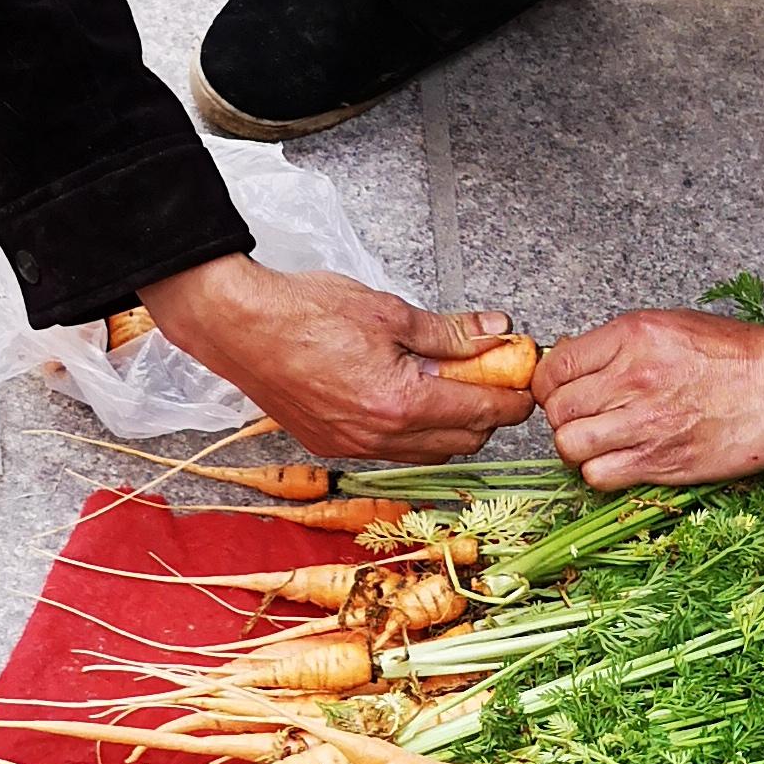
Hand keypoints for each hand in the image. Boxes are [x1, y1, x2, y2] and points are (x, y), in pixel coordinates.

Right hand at [140, 253, 534, 462]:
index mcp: (401, 403)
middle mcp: (380, 437)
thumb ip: (449, 331)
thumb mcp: (389, 311)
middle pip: (463, 441)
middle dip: (487, 415)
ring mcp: (354, 447)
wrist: (237, 326)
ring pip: (429, 452)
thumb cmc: (304, 311)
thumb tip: (496, 330)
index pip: (482, 412)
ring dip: (451, 427)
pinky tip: (409, 400)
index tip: (525, 385)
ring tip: (450, 387)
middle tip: (492, 380)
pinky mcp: (331, 446)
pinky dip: (414, 433)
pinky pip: (392, 452)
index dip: (513, 399)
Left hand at [533, 309, 763, 489]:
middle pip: (557, 410)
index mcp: (632, 338)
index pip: (555, 368)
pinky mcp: (662, 462)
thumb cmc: (736, 355)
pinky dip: (600, 473)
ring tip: (597, 443)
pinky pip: (599, 476)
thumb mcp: (671, 325)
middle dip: (563, 417)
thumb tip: (571, 358)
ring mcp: (645, 423)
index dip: (549, 385)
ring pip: (570, 446)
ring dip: (577, 448)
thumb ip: (618, 343)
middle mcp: (632, 379)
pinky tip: (619, 462)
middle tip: (583, 418)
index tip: (560, 392)